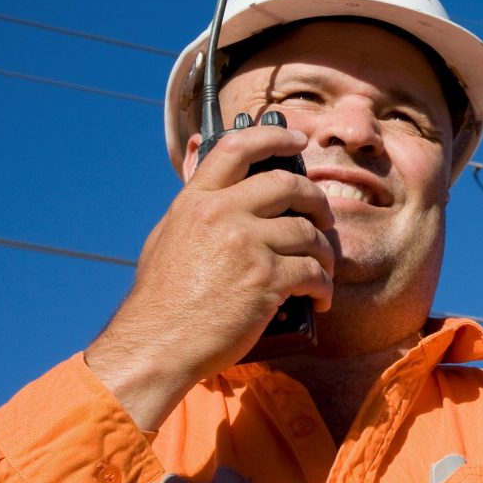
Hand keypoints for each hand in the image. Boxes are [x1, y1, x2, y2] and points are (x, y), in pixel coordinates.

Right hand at [85, 125, 334, 429]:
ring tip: (323, 268)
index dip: (274, 136)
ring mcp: (246, 246)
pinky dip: (323, 286)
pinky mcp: (266, 280)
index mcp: (196, 201)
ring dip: (325, 252)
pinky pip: (313, 272)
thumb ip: (194, 204)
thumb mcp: (167, 237)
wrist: (157, 346)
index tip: (297, 139)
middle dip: (316, 200)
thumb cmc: (161, 299)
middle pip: (289, 185)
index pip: (238, 148)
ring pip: (308, 232)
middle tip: (324, 216)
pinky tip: (319, 297)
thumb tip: (203, 164)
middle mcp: (222, 214)